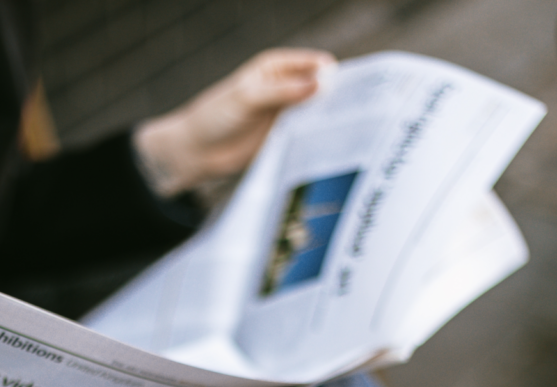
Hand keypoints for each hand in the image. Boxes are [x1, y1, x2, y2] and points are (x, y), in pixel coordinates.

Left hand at [135, 48, 335, 196]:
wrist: (197, 151)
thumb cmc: (215, 116)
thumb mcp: (247, 98)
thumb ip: (283, 91)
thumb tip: (321, 83)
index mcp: (277, 67)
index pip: (315, 65)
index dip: (335, 75)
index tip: (355, 89)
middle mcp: (286, 88)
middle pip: (321, 90)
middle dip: (338, 99)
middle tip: (360, 114)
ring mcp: (286, 114)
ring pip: (317, 114)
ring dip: (330, 122)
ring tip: (352, 133)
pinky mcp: (285, 138)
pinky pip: (307, 136)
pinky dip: (318, 140)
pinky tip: (332, 148)